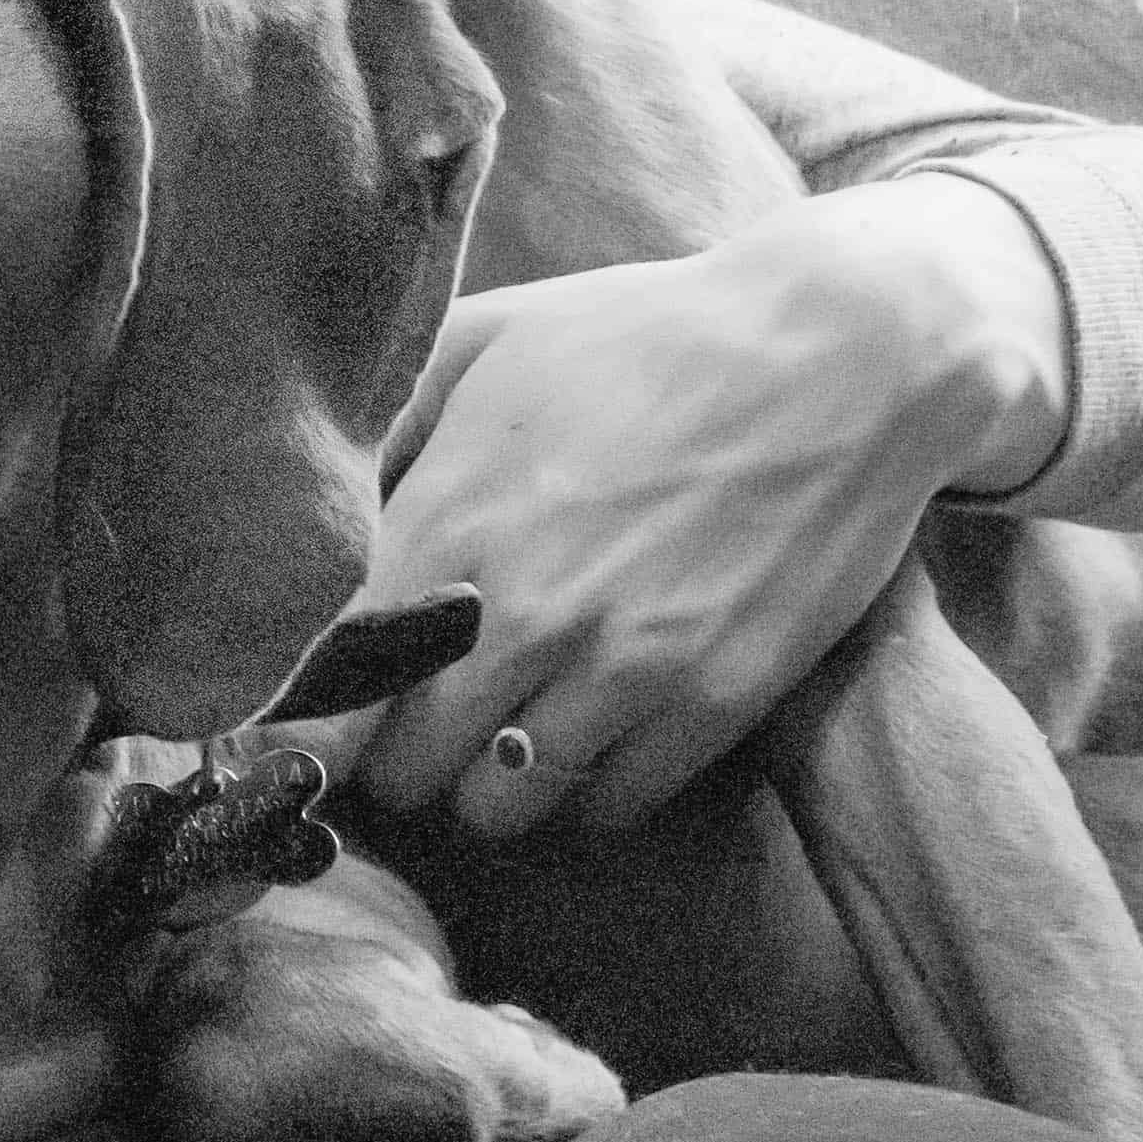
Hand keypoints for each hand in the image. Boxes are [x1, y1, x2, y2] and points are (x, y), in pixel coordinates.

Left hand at [345, 182, 1060, 840]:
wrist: (843, 355)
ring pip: (501, 803)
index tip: (298, 729)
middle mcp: (525, 610)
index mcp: (448, 521)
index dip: (302, 722)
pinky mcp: (717, 698)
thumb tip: (309, 501)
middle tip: (404, 729)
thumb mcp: (485, 338)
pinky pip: (613, 804)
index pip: (326, 683)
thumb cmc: (646, 336)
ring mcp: (626, 664)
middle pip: (404, 764)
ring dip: (484, 784)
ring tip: (491, 739)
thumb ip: (384, 423)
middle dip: (390, 756)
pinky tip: (585, 734)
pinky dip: (586, 789)